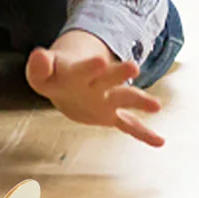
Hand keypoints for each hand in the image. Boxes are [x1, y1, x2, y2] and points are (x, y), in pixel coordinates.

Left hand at [25, 36, 163, 147]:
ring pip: (124, 98)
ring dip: (139, 101)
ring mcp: (107, 99)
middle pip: (109, 78)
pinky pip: (129, 125)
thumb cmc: (53, 76)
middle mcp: (97, 84)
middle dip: (119, 73)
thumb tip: (38, 55)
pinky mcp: (111, 115)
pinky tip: (159, 142)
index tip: (100, 60)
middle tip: (133, 67)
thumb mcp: (40, 73)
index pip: (83, 68)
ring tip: (156, 106)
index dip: (90, 66)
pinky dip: (143, 133)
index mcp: (78, 72)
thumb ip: (39, 66)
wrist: (67, 83)